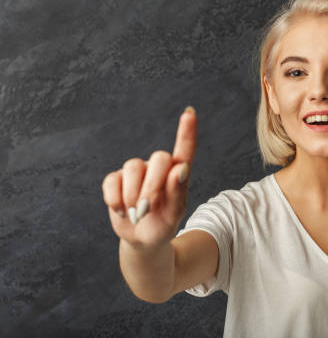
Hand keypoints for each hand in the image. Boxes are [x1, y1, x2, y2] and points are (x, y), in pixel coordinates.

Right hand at [101, 106, 197, 248]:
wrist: (142, 239)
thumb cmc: (163, 225)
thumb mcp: (174, 215)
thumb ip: (177, 193)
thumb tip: (179, 168)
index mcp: (178, 173)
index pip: (185, 149)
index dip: (186, 131)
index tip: (190, 113)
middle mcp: (158, 166)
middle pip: (158, 159)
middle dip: (152, 186)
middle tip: (148, 209)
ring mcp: (137, 171)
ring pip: (133, 167)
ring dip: (133, 196)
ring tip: (137, 214)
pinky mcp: (116, 179)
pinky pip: (112, 180)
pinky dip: (116, 200)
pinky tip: (122, 211)